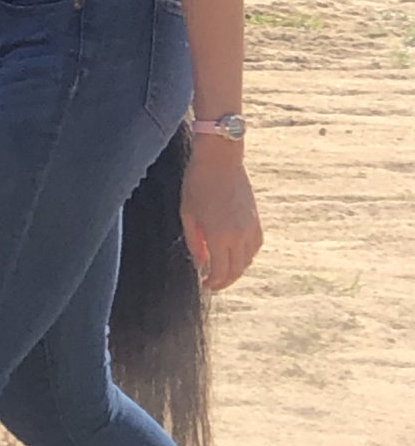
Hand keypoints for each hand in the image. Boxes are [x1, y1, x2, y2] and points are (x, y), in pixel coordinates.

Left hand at [181, 138, 261, 291]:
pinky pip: (256, 246)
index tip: (205, 285)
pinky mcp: (257, 219)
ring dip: (237, 269)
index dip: (213, 282)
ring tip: (223, 269)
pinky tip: (236, 254)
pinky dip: (247, 255)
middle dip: (225, 280)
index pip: (220, 271)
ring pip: (248, 260)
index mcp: (220, 236)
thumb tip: (201, 263)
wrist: (220, 160)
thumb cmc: (198, 184)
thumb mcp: (188, 215)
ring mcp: (251, 227)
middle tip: (213, 282)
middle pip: (237, 270)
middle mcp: (239, 236)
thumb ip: (195, 243)